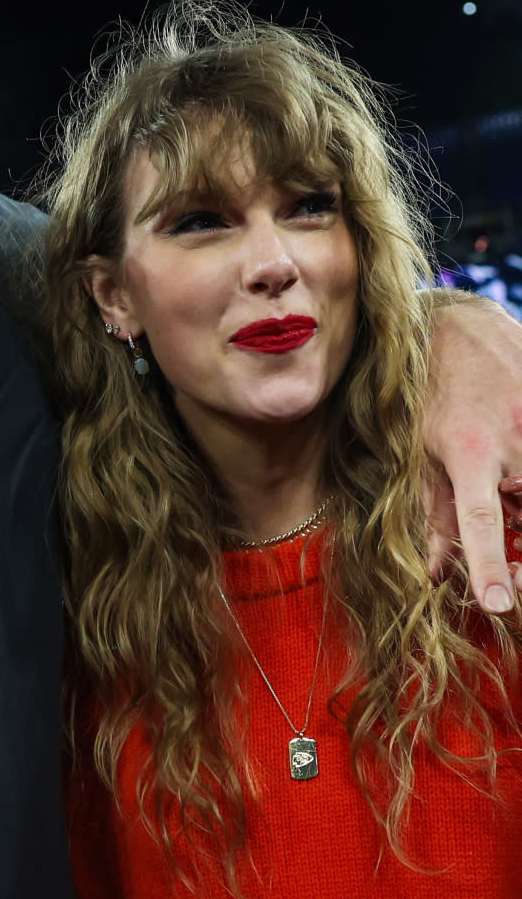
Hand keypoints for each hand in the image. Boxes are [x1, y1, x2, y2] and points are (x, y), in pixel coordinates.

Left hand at [423, 291, 521, 611]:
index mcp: (466, 451)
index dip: (489, 564)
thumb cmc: (428, 393)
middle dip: (520, 538)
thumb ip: (432, 513)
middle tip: (509, 555)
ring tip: (507, 486)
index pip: (479, 519)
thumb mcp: (418, 452)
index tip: (499, 602)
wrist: (458, 327)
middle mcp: (512, 438)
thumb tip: (436, 574)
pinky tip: (512, 471)